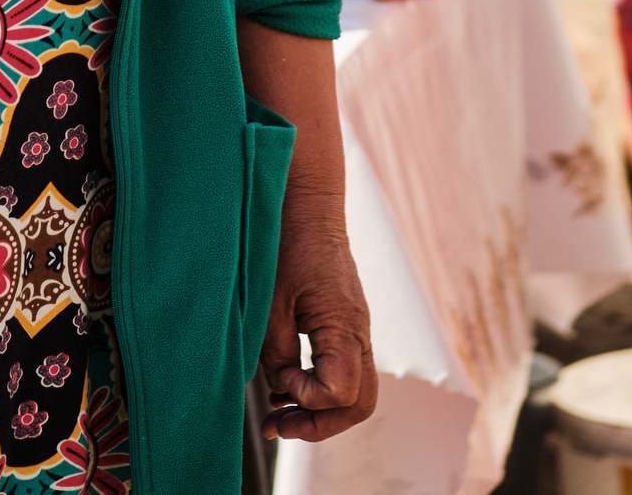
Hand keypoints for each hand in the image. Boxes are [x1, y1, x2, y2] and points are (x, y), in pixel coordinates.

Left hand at [256, 195, 375, 441]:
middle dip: (321, 424)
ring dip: (320, 410)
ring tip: (279, 415)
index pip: (343, 392)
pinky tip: (285, 385)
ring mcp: (356, 330)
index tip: (279, 380)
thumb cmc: (287, 246)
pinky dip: (319, 387)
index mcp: (344, 326)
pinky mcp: (346, 325)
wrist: (309, 206)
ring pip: (357, 391)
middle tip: (281, 426)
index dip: (309, 398)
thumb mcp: (271, 303)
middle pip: (361, 403)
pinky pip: (344, 369)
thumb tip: (282, 391)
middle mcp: (359, 333)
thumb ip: (277, 353)